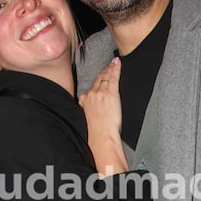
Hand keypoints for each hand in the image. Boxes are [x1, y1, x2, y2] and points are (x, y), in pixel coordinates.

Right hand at [79, 57, 127, 174]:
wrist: (101, 137)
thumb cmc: (96, 132)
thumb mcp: (87, 118)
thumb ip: (89, 109)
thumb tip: (94, 109)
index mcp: (83, 100)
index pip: (91, 86)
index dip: (97, 79)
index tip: (100, 74)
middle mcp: (90, 94)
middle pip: (98, 79)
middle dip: (104, 71)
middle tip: (108, 64)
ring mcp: (100, 93)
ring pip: (105, 76)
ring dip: (109, 68)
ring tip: (113, 62)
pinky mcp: (110, 93)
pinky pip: (113, 77)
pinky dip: (115, 68)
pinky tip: (117, 63)